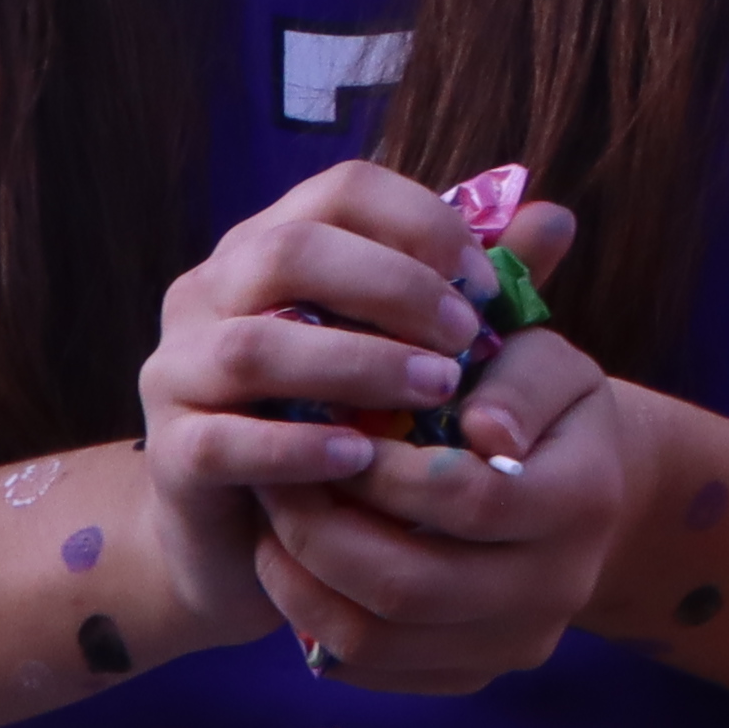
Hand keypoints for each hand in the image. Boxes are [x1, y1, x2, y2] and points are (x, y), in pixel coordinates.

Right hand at [133, 160, 538, 649]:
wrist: (251, 537)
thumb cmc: (344, 417)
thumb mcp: (409, 345)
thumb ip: (472, 285)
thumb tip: (557, 218)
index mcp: (272, 242)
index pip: (342, 190)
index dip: (421, 223)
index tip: (485, 281)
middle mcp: (212, 291)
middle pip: (291, 252)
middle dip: (393, 288)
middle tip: (467, 339)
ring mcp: (179, 370)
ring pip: (256, 345)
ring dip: (357, 364)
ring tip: (435, 391)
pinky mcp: (171, 452)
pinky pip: (225, 440)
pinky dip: (298, 447)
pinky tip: (362, 459)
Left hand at [254, 318, 636, 690]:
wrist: (587, 491)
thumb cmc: (552, 411)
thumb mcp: (550, 365)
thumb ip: (520, 384)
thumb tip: (482, 429)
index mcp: (582, 500)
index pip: (470, 501)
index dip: (385, 474)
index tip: (328, 433)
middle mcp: (555, 587)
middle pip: (411, 587)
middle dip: (320, 535)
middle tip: (275, 483)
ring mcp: (513, 643)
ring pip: (377, 640)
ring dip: (303, 586)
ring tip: (273, 527)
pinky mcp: (474, 674)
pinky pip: (372, 670)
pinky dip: (317, 623)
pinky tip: (299, 568)